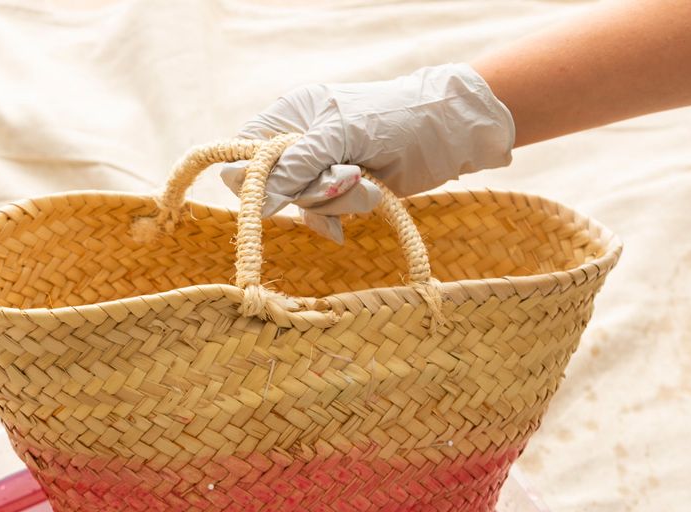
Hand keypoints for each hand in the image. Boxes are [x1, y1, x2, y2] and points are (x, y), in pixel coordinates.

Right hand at [220, 64, 513, 242]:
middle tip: (345, 176)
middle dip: (308, 190)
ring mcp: (320, 170)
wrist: (446, 134)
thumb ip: (294, 166)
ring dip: (334, 201)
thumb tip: (256, 201)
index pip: (244, 152)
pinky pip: (321, 217)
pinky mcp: (340, 193)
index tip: (277, 189)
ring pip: (300, 205)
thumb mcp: (338, 136)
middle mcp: (298, 143)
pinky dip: (340, 217)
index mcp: (288, 115)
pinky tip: (366, 202)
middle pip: (271, 187)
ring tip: (366, 180)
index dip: (254, 176)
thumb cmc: (392, 119)